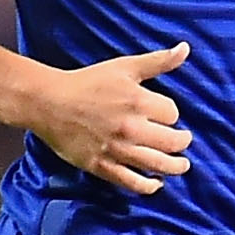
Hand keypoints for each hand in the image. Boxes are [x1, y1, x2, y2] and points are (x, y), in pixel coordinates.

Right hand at [27, 42, 194, 196]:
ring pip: (158, 165)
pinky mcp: (102, 166)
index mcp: (138, 101)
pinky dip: (148, 186)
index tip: (164, 115)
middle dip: (182, 142)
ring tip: (181, 165)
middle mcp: (131, 128)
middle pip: (172, 142)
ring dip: (175, 166)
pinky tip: (156, 183)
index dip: (171, 114)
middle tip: (183, 140)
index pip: (172, 114)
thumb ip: (158, 61)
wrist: (49, 103)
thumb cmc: (87, 82)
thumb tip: (185, 48)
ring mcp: (117, 150)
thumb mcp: (124, 67)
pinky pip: (132, 182)